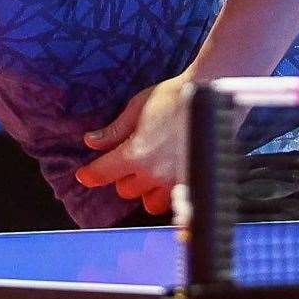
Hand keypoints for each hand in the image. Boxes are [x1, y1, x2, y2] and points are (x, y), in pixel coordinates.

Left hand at [75, 75, 192, 215]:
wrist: (212, 95)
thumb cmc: (175, 96)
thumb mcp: (137, 107)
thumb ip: (114, 130)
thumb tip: (91, 141)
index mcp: (136, 153)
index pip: (102, 174)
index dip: (90, 175)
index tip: (85, 175)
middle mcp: (154, 173)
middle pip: (126, 190)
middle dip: (124, 177)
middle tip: (131, 160)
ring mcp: (175, 182)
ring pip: (150, 203)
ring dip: (146, 190)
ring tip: (152, 172)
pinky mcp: (194, 183)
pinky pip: (174, 202)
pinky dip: (168, 195)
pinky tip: (170, 178)